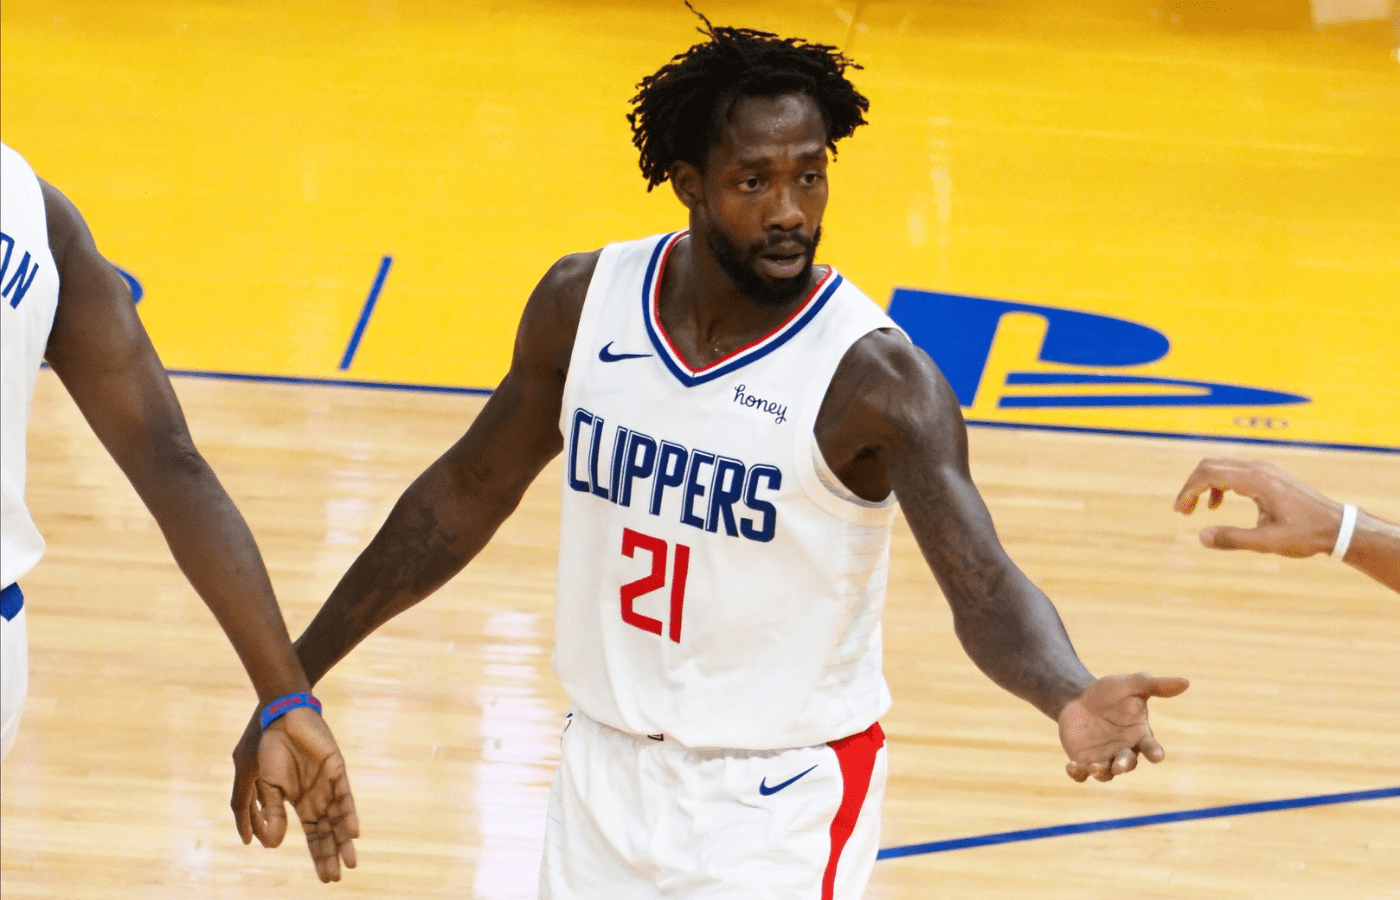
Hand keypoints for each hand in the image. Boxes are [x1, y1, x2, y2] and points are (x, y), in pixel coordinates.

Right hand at [231, 706, 358, 881]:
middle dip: (331, 854)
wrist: (279, 718)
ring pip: (339, 818)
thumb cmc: (270, 749)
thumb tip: (271, 846)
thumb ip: (270, 814)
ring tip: (350, 862)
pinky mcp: (336, 769)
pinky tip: (352, 831)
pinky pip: (345, 795)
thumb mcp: (266, 787)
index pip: (313, 835)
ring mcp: (328, 784)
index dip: (318, 855)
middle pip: (328, 832)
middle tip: (336, 877)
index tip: (325, 878)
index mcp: (300, 803)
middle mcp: (318, 797)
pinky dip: (348, 813)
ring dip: (343, 840)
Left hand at [1057, 673, 1188, 782]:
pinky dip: (1077, 774)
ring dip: (1101, 773)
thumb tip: (1186, 682)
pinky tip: (1071, 766)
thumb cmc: (1109, 692)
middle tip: (1119, 766)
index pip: (1151, 748)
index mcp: (1139, 735)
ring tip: (1093, 767)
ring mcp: (1104, 758)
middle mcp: (1124, 751)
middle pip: (1128, 764)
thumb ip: (1156, 685)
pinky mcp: (1083, 761)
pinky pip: (1082, 774)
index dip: (1155, 753)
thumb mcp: (1131, 684)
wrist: (1077, 697)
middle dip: (1124, 765)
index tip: (1157, 756)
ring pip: (1106, 774)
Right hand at [1174, 458, 1340, 557]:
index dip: (1188, 491)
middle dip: (1191, 486)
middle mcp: (1258, 468)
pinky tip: (1217, 505)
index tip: (1180, 511)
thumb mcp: (1268, 542)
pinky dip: (1218, 485)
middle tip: (1184, 511)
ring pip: (1220, 466)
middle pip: (1210, 465)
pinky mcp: (1267, 474)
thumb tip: (1201, 538)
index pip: (1209, 474)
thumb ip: (1233, 539)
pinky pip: (1233, 471)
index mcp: (1256, 481)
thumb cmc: (1306, 534)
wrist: (1336, 526)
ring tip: (1197, 510)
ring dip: (1203, 485)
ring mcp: (1263, 469)